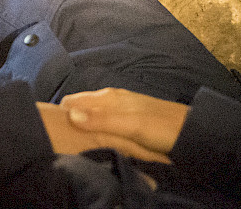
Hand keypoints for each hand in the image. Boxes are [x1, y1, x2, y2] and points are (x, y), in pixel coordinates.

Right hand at [38, 88, 184, 163]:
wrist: (192, 132)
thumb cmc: (162, 128)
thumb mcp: (130, 125)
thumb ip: (101, 120)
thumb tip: (69, 114)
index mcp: (109, 98)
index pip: (73, 101)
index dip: (59, 114)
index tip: (48, 131)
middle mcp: (112, 99)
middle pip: (80, 107)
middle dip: (67, 120)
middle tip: (56, 140)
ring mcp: (121, 109)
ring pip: (92, 115)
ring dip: (81, 125)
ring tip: (70, 143)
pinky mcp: (128, 119)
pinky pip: (103, 122)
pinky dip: (94, 130)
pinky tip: (94, 142)